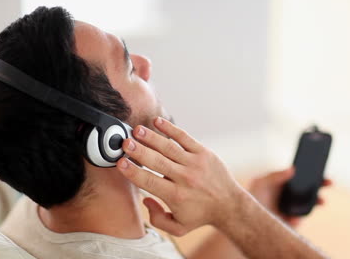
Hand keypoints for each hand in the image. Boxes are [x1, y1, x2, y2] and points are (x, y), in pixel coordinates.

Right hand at [116, 117, 246, 235]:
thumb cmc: (200, 215)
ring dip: (151, 137)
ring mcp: (195, 163)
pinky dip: (171, 129)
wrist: (229, 205)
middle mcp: (185, 178)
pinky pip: (184, 138)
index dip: (133, 172)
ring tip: (137, 130)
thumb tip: (145, 199)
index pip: (149, 181)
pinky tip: (157, 122)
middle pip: (157, 161)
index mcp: (176, 196)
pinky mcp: (203, 153)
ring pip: (169, 147)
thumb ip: (157, 218)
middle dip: (139, 151)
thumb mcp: (178, 227)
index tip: (120, 163)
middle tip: (124, 142)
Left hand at [248, 167, 331, 226]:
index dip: (313, 173)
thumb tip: (293, 168)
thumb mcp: (261, 183)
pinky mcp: (291, 221)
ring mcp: (293, 208)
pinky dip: (298, 218)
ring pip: (310, 203)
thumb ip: (276, 176)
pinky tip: (293, 218)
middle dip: (321, 185)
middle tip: (329, 182)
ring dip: (317, 201)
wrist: (246, 218)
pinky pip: (299, 219)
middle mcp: (291, 195)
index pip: (303, 176)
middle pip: (310, 188)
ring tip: (320, 201)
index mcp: (285, 183)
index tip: (322, 168)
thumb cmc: (253, 197)